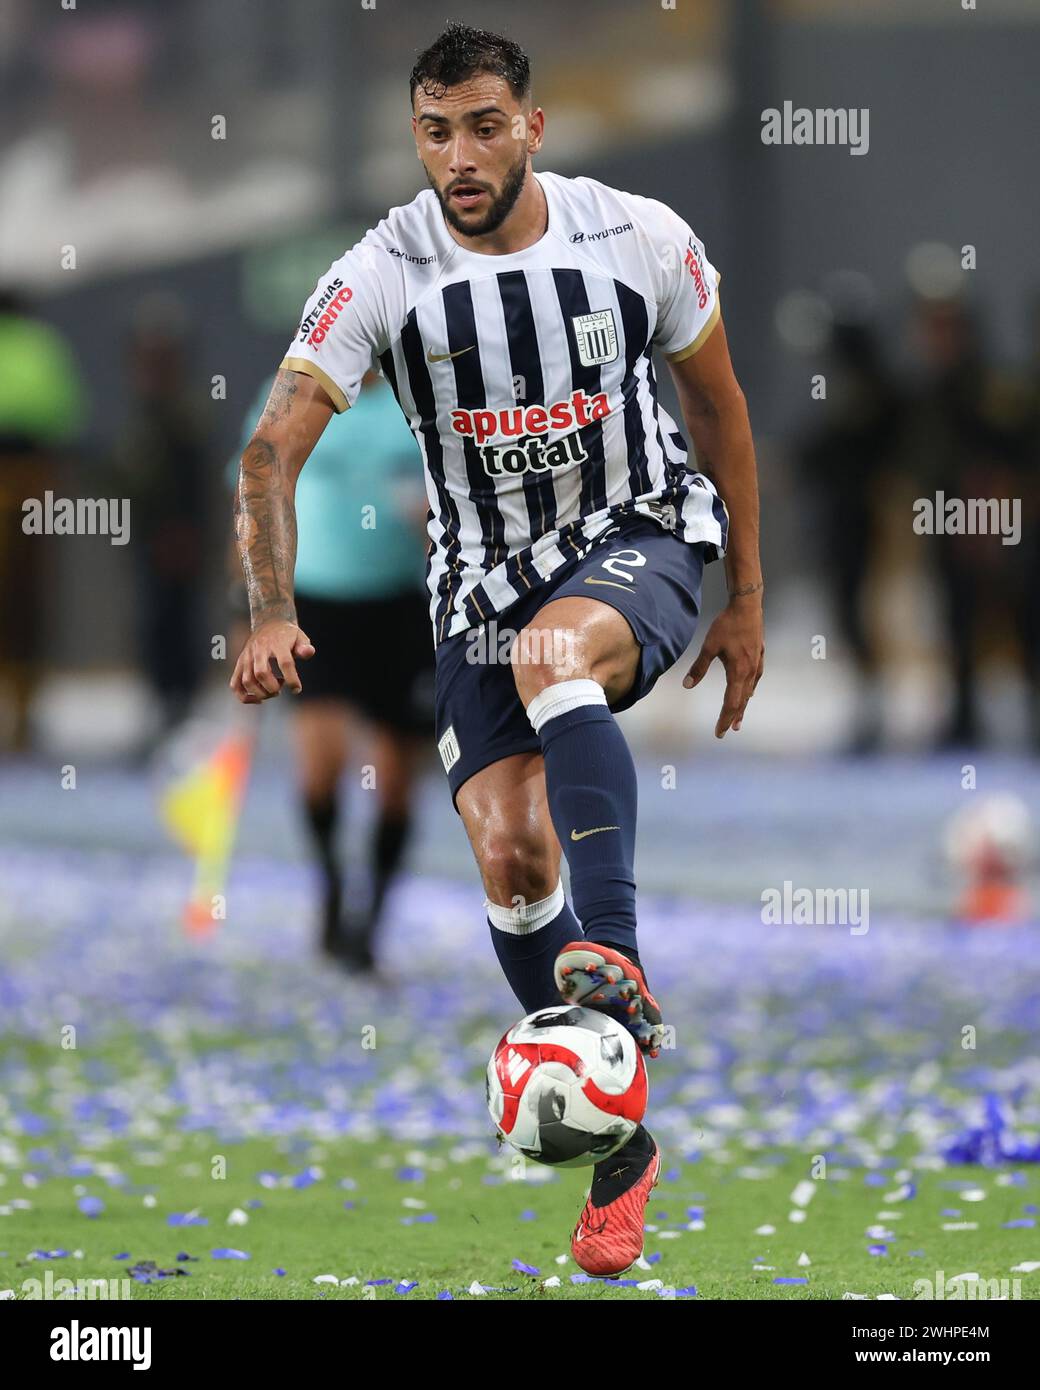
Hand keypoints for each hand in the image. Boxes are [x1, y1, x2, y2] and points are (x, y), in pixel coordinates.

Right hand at [229, 619, 314, 702]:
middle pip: (261, 673)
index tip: (296, 689)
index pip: (285, 662)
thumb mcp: (299, 636)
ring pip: (247, 681)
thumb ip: (305, 646)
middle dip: (273, 688)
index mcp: (276, 643)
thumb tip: (308, 652)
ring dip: (260, 693)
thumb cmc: (287, 634)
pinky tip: (258, 699)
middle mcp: (259, 650)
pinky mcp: (240, 663)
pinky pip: (235, 684)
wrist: (268, 622)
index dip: (292, 679)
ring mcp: (247, 657)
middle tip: (281, 688)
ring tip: (272, 691)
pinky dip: (244, 697)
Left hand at [683, 595, 763, 736]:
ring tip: (738, 719)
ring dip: (742, 707)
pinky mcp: (759, 657)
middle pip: (741, 701)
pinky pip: (755, 680)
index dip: (724, 719)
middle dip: (733, 717)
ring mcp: (756, 665)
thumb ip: (699, 667)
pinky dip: (749, 690)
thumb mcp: (709, 646)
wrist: (747, 607)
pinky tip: (749, 692)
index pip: (730, 703)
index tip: (719, 732)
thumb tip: (687, 685)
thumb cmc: (727, 625)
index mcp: (738, 672)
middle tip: (727, 731)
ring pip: (749, 692)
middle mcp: (750, 672)